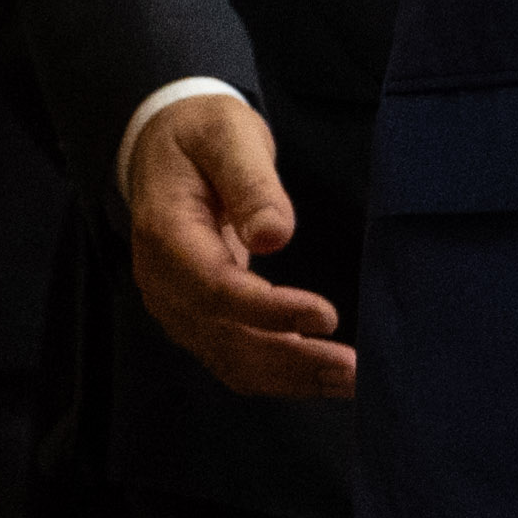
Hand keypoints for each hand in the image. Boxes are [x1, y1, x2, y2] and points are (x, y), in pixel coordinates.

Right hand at [125, 94, 352, 398]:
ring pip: (229, 357)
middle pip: (225, 337)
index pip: (217, 289)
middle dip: (291, 360)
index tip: (326, 318)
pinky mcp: (197, 312)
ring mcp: (178, 304)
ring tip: (349, 382)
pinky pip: (231, 354)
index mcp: (167, 237)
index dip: (270, 311)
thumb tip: (276, 234)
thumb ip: (251, 182)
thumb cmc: (203, 134)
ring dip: (288, 376)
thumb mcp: (228, 136)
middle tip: (353, 371)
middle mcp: (165, 283)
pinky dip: (275, 371)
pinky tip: (318, 377)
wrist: (164, 144)